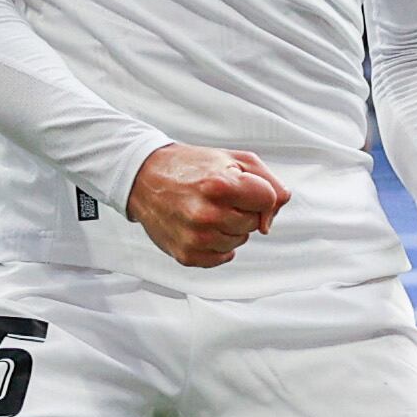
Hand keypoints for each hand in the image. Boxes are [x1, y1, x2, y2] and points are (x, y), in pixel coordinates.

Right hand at [125, 144, 288, 269]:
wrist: (144, 179)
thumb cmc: (191, 167)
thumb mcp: (233, 159)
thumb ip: (268, 182)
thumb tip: (271, 219)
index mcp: (220, 185)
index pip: (268, 200)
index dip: (260, 193)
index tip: (243, 188)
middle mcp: (207, 214)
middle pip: (254, 223)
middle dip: (243, 210)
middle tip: (219, 197)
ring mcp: (196, 238)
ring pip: (240, 241)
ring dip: (230, 228)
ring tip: (207, 210)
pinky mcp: (187, 255)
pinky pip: (223, 257)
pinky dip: (218, 245)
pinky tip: (202, 227)